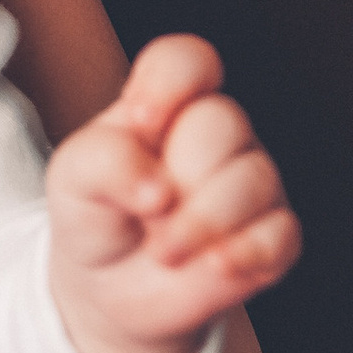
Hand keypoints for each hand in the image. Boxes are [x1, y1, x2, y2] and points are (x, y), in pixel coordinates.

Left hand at [45, 34, 299, 352]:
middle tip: (145, 212)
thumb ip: (104, 160)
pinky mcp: (272, 235)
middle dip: (179, 174)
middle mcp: (216, 135)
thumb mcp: (71, 178)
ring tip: (164, 251)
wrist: (108, 291)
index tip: (142, 121)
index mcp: (166, 104)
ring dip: (202, 222)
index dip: (172, 82)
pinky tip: (215, 266)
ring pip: (254, 179)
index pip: (190, 61)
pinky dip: (246, 253)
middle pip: (223, 122)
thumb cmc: (95, 215)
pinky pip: (281, 233)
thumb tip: (159, 188)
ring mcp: (250, 183)